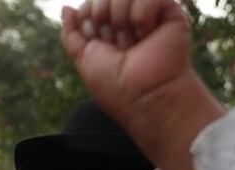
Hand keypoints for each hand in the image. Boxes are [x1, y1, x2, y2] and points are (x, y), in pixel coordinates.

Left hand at [62, 0, 222, 169]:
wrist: (144, 94)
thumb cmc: (115, 84)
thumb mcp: (83, 58)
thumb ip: (71, 33)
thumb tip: (66, 8)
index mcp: (106, 30)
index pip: (89, 5)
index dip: (89, 21)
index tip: (100, 45)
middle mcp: (126, 20)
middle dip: (104, 18)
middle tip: (117, 44)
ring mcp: (147, 14)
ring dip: (121, 18)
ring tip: (133, 41)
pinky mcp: (168, 11)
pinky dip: (142, 15)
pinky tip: (147, 34)